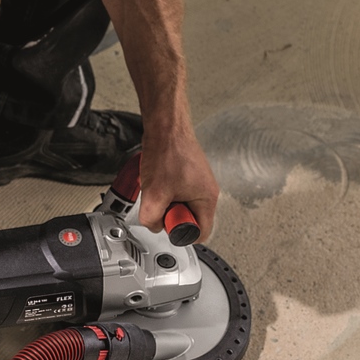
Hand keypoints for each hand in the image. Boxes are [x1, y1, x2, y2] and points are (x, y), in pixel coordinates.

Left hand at [137, 119, 219, 242]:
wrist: (164, 126)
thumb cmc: (166, 152)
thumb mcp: (154, 194)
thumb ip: (152, 218)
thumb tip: (154, 225)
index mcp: (208, 199)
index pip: (200, 233)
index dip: (180, 233)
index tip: (167, 222)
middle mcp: (206, 191)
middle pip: (188, 220)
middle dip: (171, 214)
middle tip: (162, 201)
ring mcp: (197, 182)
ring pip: (179, 205)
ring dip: (165, 201)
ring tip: (159, 187)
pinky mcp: (187, 175)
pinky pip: (175, 193)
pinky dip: (163, 190)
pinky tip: (158, 180)